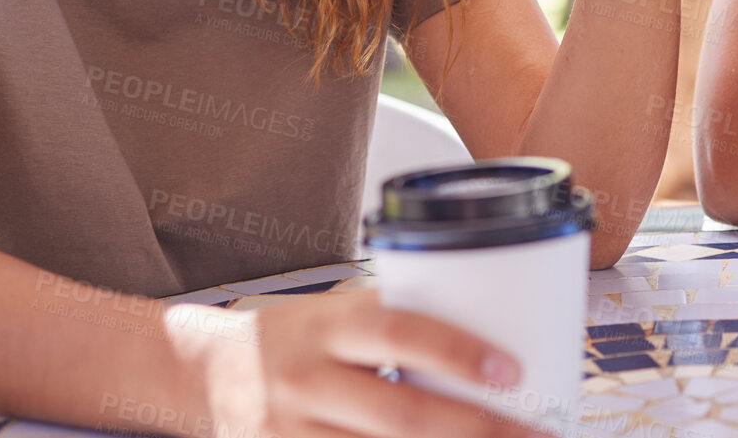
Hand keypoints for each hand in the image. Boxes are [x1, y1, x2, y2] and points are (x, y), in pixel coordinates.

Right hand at [192, 286, 537, 437]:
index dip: (456, 353)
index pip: (398, 334)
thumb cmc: (294, 336)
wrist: (202, 374)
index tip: (510, 370)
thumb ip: (393, 317)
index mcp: (328, 327)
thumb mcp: (334, 312)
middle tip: (535, 433)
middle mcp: (307, 382)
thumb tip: (486, 318)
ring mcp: (290, 434)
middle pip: (401, 415)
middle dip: (476, 430)